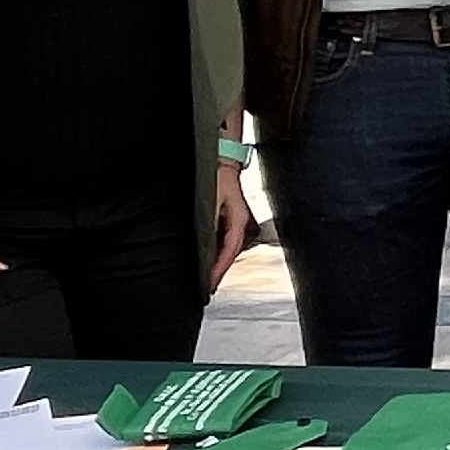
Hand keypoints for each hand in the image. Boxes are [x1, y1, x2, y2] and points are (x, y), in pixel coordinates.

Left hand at [208, 164, 252, 290]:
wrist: (223, 162)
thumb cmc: (216, 177)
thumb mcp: (211, 202)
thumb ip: (211, 225)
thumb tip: (208, 246)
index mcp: (239, 222)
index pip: (229, 252)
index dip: (219, 269)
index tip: (210, 282)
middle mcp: (242, 225)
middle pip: (231, 255)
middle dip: (219, 272)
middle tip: (208, 288)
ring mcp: (239, 223)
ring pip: (230, 250)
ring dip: (220, 263)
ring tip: (209, 278)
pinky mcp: (233, 220)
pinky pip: (227, 243)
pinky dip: (219, 254)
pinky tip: (212, 260)